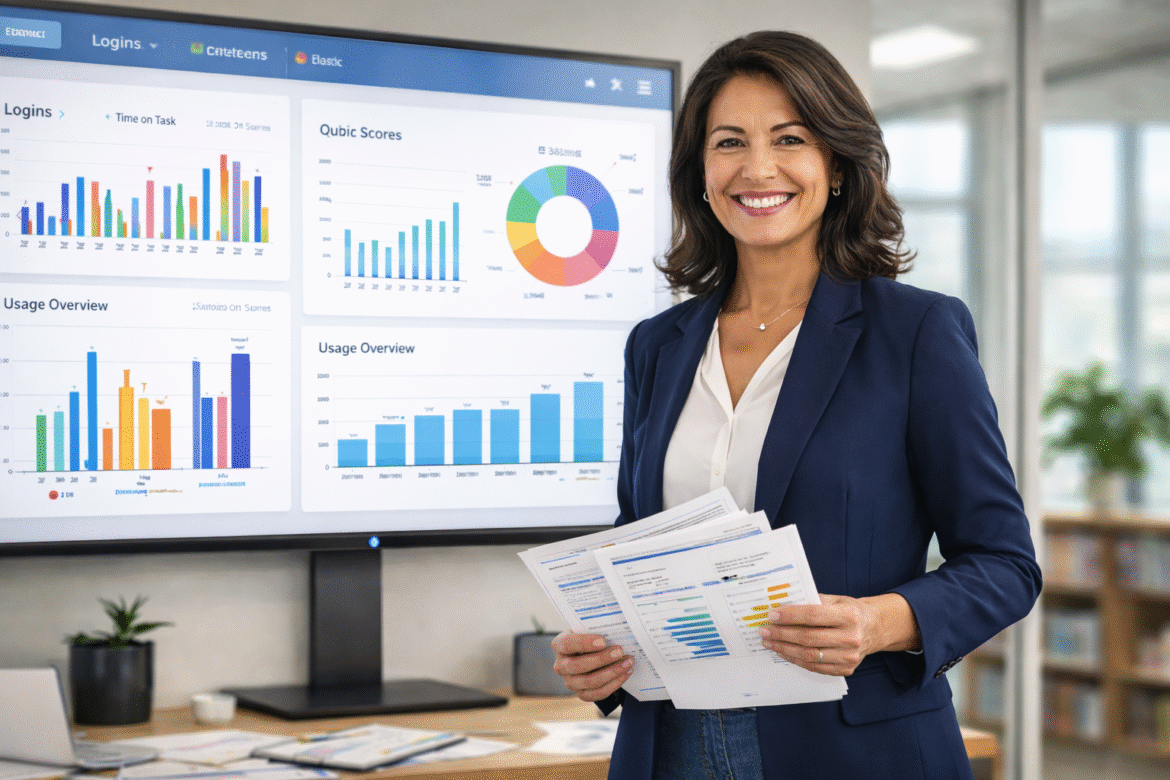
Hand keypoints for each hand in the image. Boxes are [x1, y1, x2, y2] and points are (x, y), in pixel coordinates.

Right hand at [550, 630, 633, 702]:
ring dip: (612, 672)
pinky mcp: (582, 694)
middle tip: (620, 651)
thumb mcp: (587, 630)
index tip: (603, 641)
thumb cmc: (589, 639)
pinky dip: (615, 683)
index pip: (567, 644)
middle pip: (580, 665)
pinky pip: (599, 692)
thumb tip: (615, 629)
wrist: (587, 655)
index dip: (584, 643)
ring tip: (628, 662)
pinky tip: (626, 673)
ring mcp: (570, 682)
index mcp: (559, 645)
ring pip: (591, 681)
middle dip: (602, 659)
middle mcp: (561, 666)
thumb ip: (595, 629)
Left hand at [758, 593, 879, 676]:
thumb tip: (782, 607)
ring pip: (809, 656)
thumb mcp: (836, 599)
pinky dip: (796, 660)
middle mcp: (851, 637)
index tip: (772, 615)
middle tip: (764, 631)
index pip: (812, 616)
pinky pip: (815, 667)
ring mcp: (849, 656)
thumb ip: (812, 602)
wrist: (874, 628)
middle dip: (781, 634)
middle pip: (808, 638)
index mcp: (849, 615)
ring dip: (785, 649)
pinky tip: (784, 652)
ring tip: (769, 642)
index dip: (790, 616)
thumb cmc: (850, 611)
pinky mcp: (846, 669)